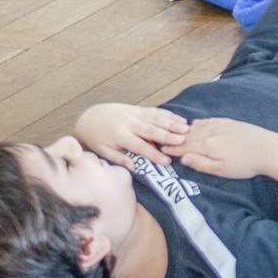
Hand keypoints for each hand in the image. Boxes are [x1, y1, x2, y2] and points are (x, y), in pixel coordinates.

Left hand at [74, 103, 189, 167]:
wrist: (90, 117)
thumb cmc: (97, 138)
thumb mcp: (103, 151)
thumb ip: (119, 159)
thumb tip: (135, 169)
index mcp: (120, 136)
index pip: (140, 146)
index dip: (154, 154)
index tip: (167, 162)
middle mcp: (129, 123)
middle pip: (152, 129)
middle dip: (168, 135)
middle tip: (183, 140)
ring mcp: (135, 114)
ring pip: (156, 118)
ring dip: (172, 123)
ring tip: (187, 128)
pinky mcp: (138, 109)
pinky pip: (155, 111)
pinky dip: (168, 114)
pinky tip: (179, 118)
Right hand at [161, 117, 277, 178]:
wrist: (268, 148)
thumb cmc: (244, 164)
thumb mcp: (221, 170)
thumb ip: (201, 164)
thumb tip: (183, 158)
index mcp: (207, 145)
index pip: (184, 147)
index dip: (172, 149)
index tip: (161, 149)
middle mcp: (211, 132)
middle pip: (189, 135)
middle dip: (175, 139)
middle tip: (163, 140)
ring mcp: (221, 125)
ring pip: (198, 127)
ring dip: (185, 130)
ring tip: (176, 133)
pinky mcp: (230, 122)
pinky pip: (209, 121)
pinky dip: (199, 123)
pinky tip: (196, 124)